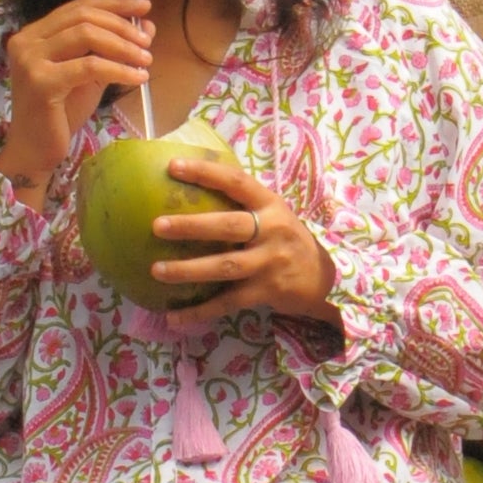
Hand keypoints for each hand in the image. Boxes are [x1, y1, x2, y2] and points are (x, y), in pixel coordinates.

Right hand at [0, 0, 153, 201]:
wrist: (35, 151)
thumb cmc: (60, 114)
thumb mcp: (91, 75)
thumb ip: (113, 49)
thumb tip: (147, 26)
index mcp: (35, 34)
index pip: (78, 6)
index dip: (114, 3)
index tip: (144, 6)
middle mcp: (27, 41)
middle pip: (83, 17)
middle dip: (121, 25)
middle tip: (147, 42)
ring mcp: (30, 60)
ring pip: (86, 35)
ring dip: (123, 46)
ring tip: (146, 60)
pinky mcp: (41, 82)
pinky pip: (89, 66)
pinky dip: (119, 69)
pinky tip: (137, 78)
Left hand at [148, 144, 337, 329]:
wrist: (326, 278)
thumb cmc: (287, 241)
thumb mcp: (274, 215)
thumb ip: (244, 205)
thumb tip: (192, 191)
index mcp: (271, 204)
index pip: (237, 181)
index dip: (206, 172)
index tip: (173, 166)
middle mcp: (272, 230)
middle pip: (228, 226)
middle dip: (192, 226)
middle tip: (157, 226)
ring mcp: (270, 262)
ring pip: (225, 266)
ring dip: (188, 270)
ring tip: (157, 270)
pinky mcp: (267, 291)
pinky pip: (228, 302)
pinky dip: (200, 311)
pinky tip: (174, 317)